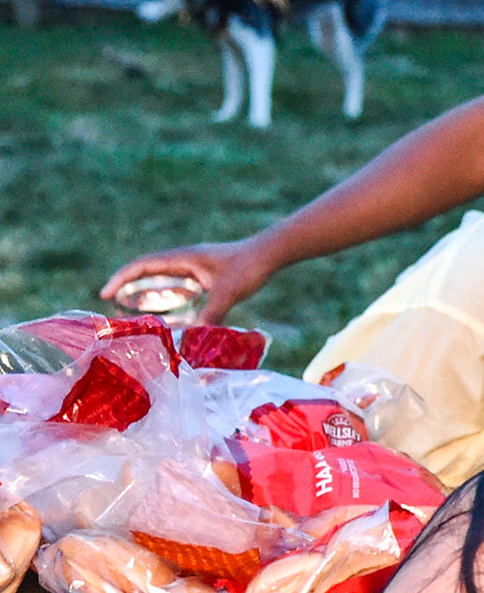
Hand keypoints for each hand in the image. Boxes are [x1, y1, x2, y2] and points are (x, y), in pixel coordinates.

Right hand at [100, 237, 275, 325]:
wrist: (270, 254)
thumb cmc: (249, 267)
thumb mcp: (228, 293)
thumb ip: (211, 314)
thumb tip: (194, 338)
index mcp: (184, 258)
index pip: (143, 266)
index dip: (122, 278)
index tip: (105, 294)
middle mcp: (186, 260)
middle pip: (148, 272)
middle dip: (128, 287)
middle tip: (112, 306)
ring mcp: (196, 267)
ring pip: (163, 279)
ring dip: (146, 292)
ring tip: (129, 309)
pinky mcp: (207, 275)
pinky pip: (180, 285)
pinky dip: (168, 297)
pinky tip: (167, 313)